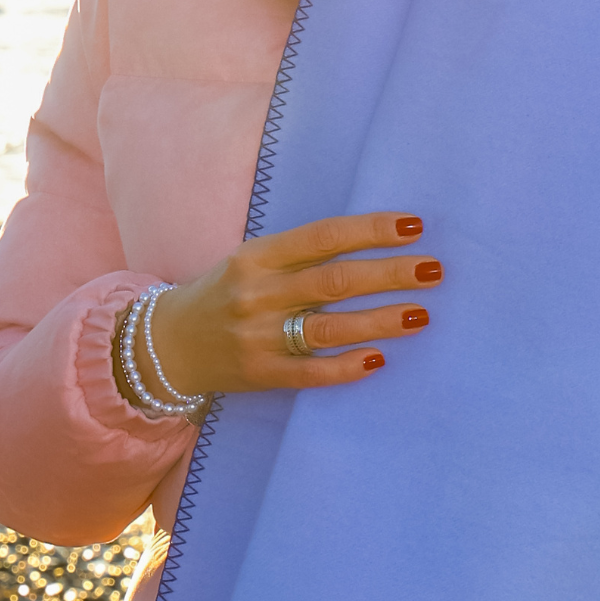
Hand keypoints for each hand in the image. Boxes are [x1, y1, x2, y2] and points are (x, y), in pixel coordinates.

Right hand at [142, 212, 438, 396]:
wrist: (166, 345)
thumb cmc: (222, 294)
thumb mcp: (250, 260)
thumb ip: (299, 253)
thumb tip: (371, 245)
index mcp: (256, 256)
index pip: (324, 237)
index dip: (371, 230)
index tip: (414, 226)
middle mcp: (258, 294)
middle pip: (336, 280)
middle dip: (390, 273)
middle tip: (432, 270)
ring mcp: (259, 337)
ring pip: (331, 327)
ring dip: (381, 320)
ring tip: (421, 314)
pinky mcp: (261, 374)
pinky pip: (312, 372)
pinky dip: (347, 366)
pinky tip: (380, 358)